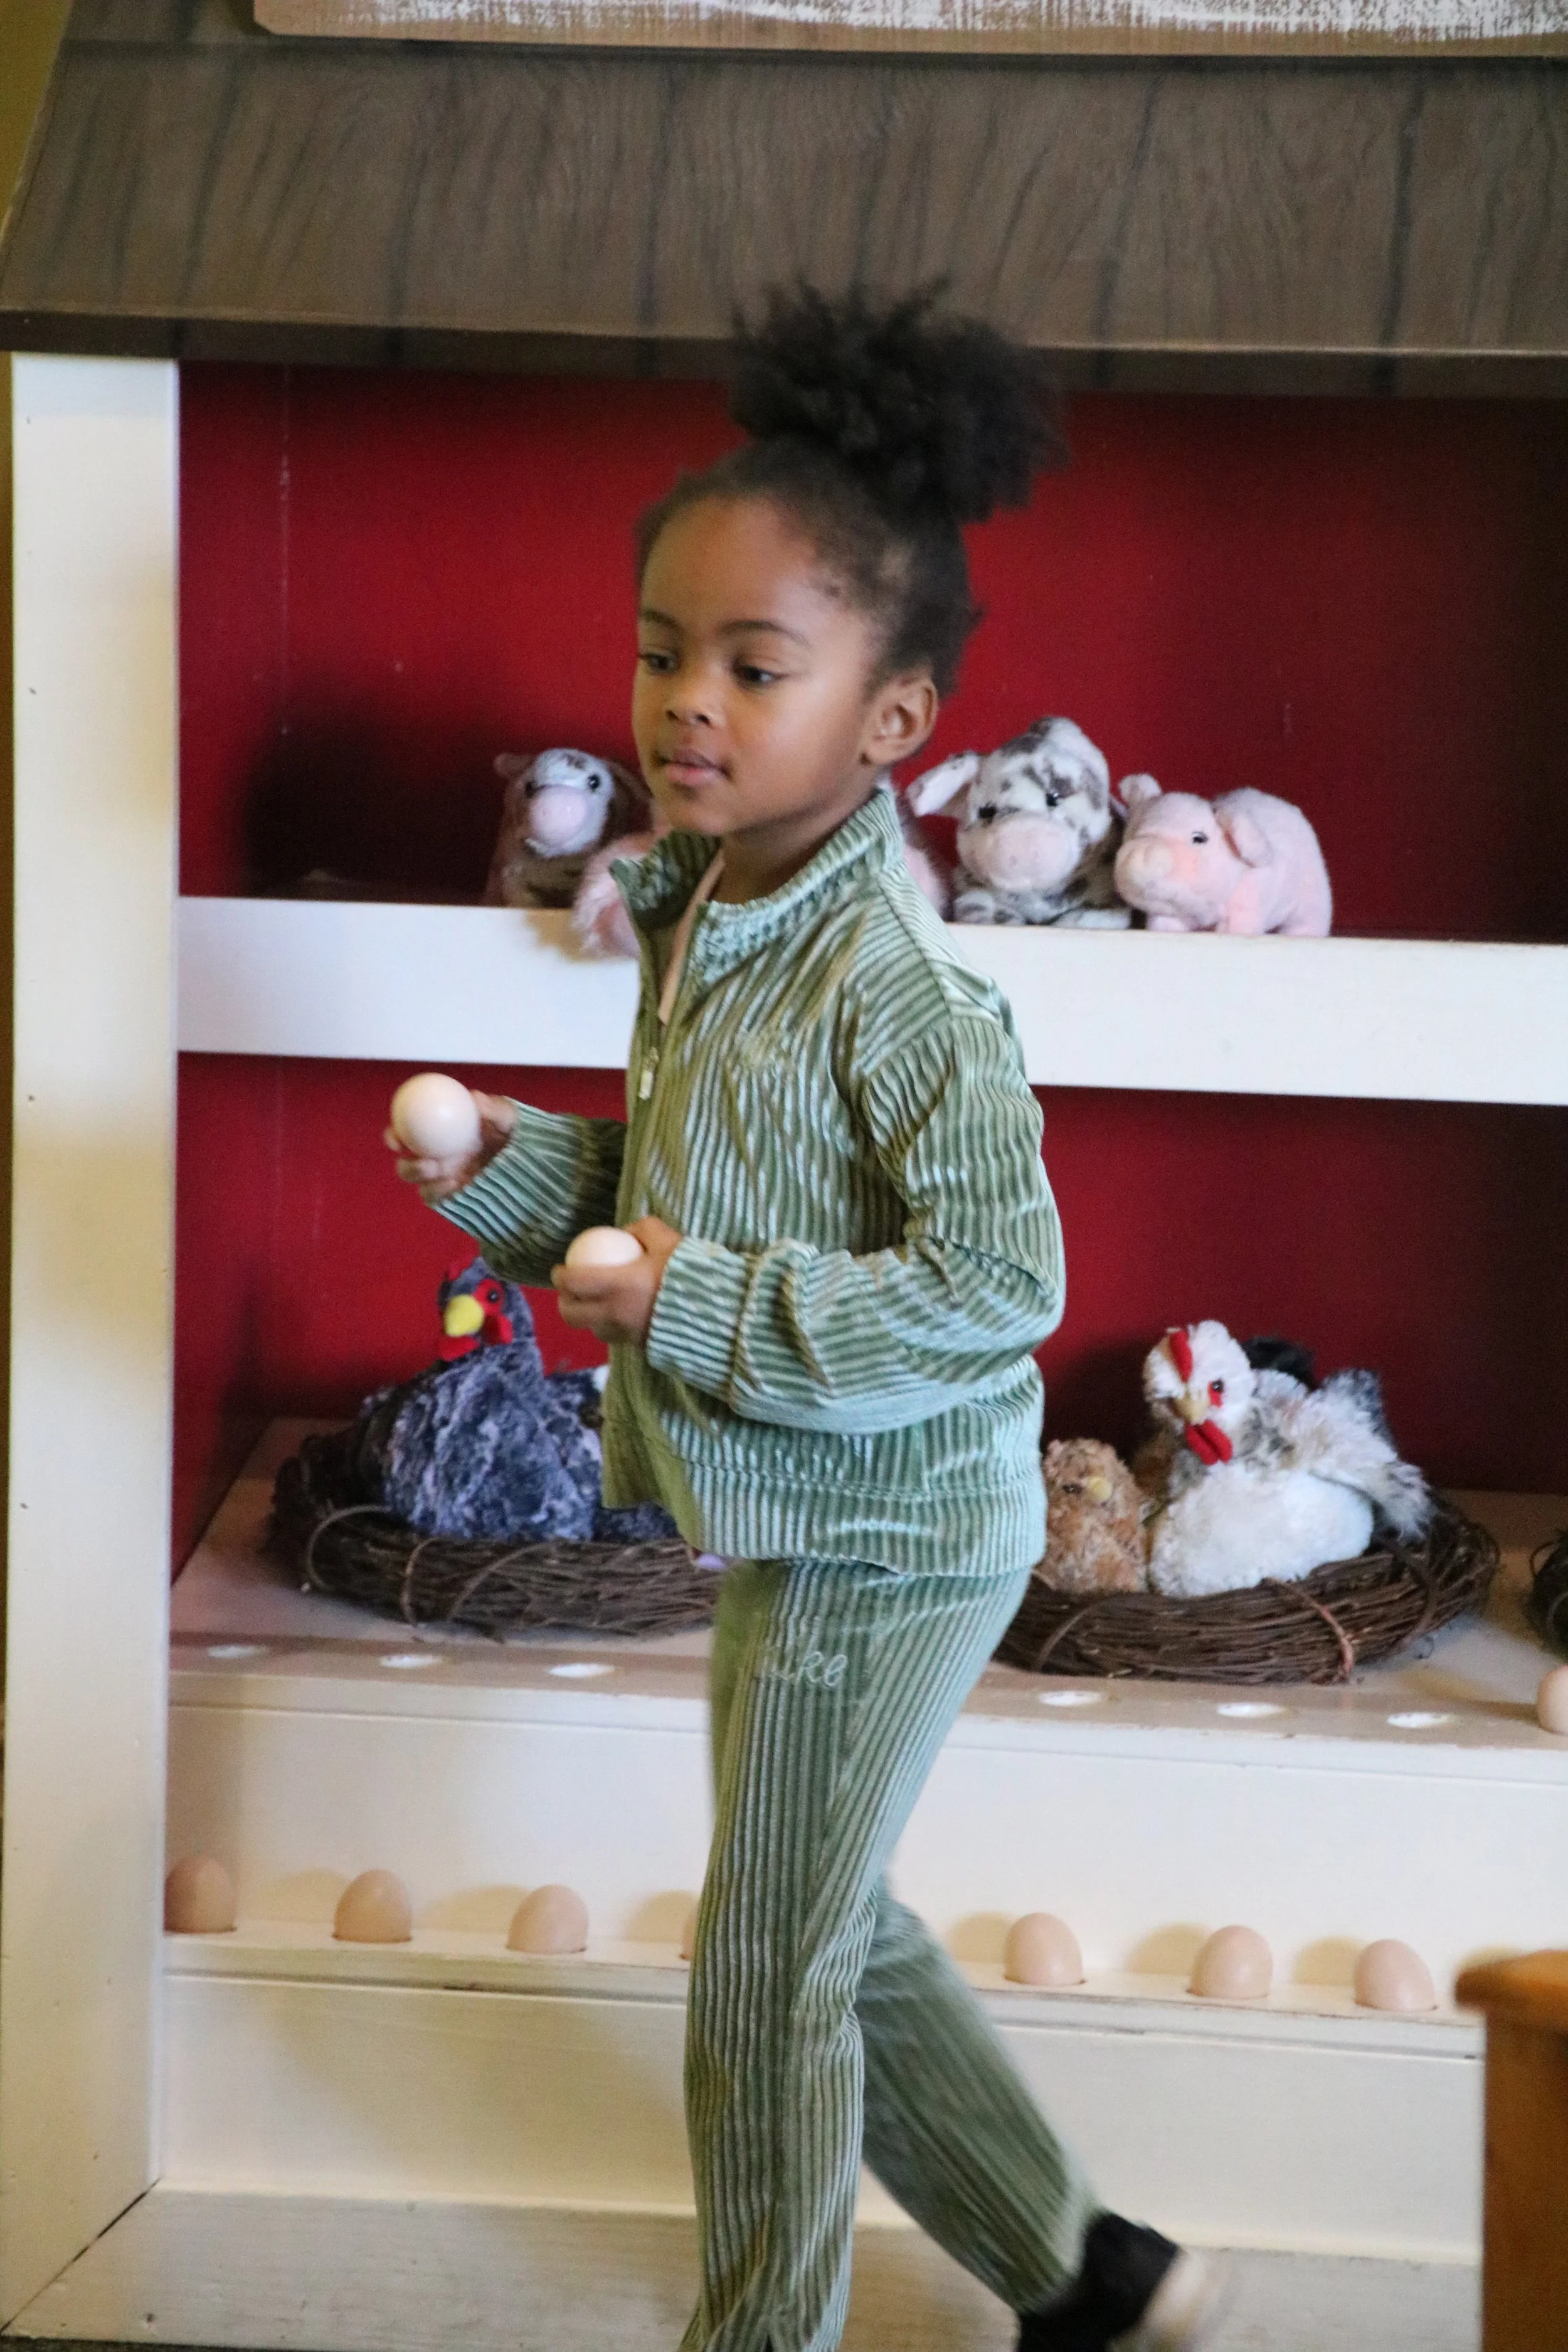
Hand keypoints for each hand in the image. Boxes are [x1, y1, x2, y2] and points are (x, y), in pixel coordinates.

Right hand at [385, 1090, 516, 1204]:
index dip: (394, 1135)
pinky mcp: (455, 1199)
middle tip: (426, 1163)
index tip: (396, 1136)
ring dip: (427, 1183)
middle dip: (408, 1166)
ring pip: (421, 1185)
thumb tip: (475, 1098)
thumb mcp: (510, 1118)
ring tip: (445, 1175)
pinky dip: (442, 1193)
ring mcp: (445, 1181)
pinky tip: (456, 1186)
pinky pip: (439, 1199)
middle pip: (407, 1165)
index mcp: (440, 1135)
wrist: (533, 1164)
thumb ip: (495, 1109)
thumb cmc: (515, 1134)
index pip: (407, 1134)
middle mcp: (437, 1159)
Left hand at [552, 1216, 680, 1346]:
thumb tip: (626, 1231)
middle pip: (572, 1315)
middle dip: (564, 1302)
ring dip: (587, 1317)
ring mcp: (626, 1334)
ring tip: (594, 1304)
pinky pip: (615, 1337)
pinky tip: (619, 1314)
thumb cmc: (690, 1273)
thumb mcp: (668, 1241)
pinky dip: (609, 1326)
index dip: (560, 1276)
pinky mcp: (639, 1346)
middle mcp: (615, 1313)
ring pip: (592, 1329)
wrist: (717, 1311)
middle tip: (569, 1291)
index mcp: (618, 1286)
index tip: (559, 1269)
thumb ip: (644, 1229)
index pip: (574, 1283)